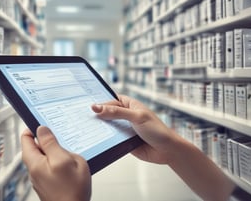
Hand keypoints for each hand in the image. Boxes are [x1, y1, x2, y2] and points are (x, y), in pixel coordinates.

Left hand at [21, 126, 90, 200]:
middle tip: (60, 136)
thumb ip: (52, 144)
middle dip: (47, 140)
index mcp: (35, 162)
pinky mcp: (48, 183)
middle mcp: (34, 170)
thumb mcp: (65, 160)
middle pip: (35, 147)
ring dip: (53, 151)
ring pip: (44, 157)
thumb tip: (42, 130)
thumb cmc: (72, 192)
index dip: (33, 127)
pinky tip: (69, 165)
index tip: (43, 122)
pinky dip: (57, 162)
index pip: (26, 138)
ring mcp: (41, 178)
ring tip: (68, 152)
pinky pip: (49, 167)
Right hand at [92, 95, 235, 200]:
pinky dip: (105, 139)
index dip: (100, 102)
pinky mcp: (124, 140)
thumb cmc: (157, 130)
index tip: (87, 105)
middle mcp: (126, 115)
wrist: (167, 151)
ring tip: (85, 128)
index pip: (111, 100)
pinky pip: (112, 138)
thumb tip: (98, 107)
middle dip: (98, 115)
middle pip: (107, 113)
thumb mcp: (136, 117)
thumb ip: (117, 112)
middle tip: (83, 117)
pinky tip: (96, 139)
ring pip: (108, 126)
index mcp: (130, 105)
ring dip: (101, 128)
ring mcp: (125, 128)